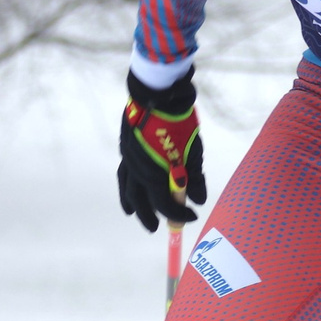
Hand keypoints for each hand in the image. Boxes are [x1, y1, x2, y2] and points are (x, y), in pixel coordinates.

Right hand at [117, 72, 206, 231]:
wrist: (157, 93)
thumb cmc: (179, 122)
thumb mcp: (193, 151)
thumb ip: (195, 178)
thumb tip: (196, 199)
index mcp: (154, 173)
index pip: (165, 203)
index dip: (179, 213)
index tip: (193, 216)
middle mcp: (138, 169)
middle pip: (141, 199)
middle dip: (150, 214)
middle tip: (156, 227)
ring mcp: (129, 157)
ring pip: (127, 186)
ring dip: (132, 202)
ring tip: (132, 213)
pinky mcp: (127, 146)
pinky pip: (124, 171)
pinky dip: (126, 183)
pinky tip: (130, 186)